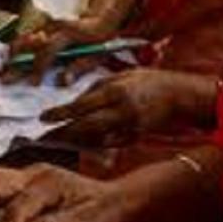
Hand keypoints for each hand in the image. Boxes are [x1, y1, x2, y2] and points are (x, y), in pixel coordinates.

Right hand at [0, 17, 114, 85]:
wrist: (102, 17)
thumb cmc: (100, 40)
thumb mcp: (96, 56)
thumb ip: (78, 69)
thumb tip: (61, 82)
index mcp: (68, 34)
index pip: (47, 50)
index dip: (39, 68)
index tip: (33, 83)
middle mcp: (54, 27)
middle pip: (28, 44)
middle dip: (14, 63)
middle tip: (2, 78)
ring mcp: (47, 25)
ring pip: (23, 39)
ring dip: (10, 55)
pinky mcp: (43, 26)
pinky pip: (25, 38)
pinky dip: (15, 49)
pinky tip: (6, 60)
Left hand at [38, 69, 217, 146]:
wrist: (179, 96)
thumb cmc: (147, 81)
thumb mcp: (121, 76)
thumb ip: (97, 88)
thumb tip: (74, 101)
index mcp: (117, 91)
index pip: (82, 105)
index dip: (60, 113)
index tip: (43, 118)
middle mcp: (122, 111)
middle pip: (85, 126)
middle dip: (63, 133)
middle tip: (44, 136)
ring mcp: (129, 128)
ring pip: (95, 139)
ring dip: (74, 141)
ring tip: (57, 140)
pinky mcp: (134, 139)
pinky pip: (107, 144)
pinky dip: (91, 145)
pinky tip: (78, 144)